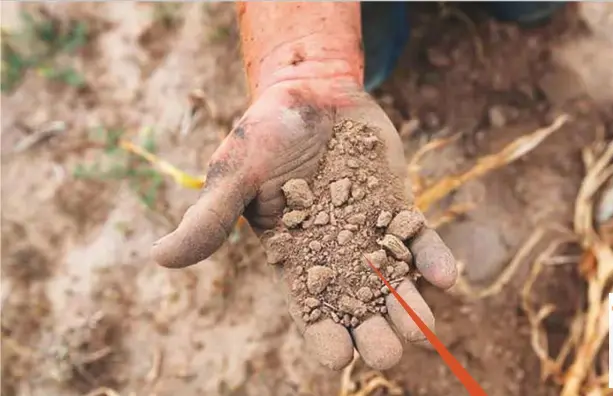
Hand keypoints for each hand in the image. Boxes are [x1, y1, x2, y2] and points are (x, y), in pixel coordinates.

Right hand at [151, 79, 457, 369]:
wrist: (310, 93)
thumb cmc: (265, 134)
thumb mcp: (234, 172)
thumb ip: (208, 217)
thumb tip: (158, 257)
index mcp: (297, 266)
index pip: (314, 320)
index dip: (328, 343)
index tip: (339, 352)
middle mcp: (339, 262)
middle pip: (362, 319)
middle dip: (376, 340)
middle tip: (384, 343)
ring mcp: (374, 239)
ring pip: (399, 293)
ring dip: (412, 313)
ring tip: (420, 323)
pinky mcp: (401, 212)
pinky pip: (422, 245)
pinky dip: (435, 263)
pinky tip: (446, 277)